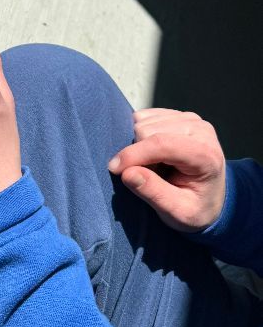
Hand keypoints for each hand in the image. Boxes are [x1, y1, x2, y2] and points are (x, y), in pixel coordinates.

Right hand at [108, 109, 225, 231]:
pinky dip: (139, 136)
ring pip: (142, 121)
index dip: (134, 154)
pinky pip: (143, 117)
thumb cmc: (194, 208)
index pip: (162, 144)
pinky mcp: (176, 114)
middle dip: (138, 154)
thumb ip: (154, 193)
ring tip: (154, 166)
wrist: (211, 198)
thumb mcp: (178, 213)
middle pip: (147, 131)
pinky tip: (154, 153)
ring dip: (138, 146)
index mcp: (206, 155)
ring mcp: (189, 118)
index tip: (114, 169)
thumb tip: (127, 173)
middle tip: (149, 176)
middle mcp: (200, 129)